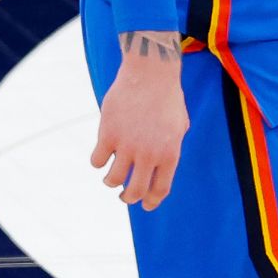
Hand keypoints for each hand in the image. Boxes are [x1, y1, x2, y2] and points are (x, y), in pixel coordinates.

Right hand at [91, 31, 189, 210]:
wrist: (151, 72)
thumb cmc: (167, 96)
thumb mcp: (179, 125)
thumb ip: (170, 148)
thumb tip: (159, 168)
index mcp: (170, 153)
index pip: (160, 189)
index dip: (151, 202)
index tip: (145, 205)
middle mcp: (149, 154)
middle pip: (135, 191)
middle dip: (128, 198)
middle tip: (125, 195)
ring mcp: (128, 145)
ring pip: (113, 180)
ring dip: (111, 182)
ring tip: (111, 177)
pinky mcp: (108, 134)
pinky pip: (97, 161)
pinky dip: (98, 161)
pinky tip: (102, 152)